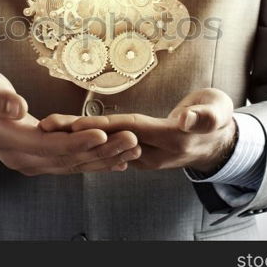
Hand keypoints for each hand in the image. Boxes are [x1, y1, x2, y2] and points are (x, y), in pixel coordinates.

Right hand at [0, 68, 141, 175]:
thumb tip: (17, 107)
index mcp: (7, 140)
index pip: (47, 145)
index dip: (75, 141)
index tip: (102, 133)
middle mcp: (22, 158)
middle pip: (67, 159)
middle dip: (101, 151)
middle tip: (131, 139)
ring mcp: (33, 163)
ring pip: (73, 165)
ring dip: (105, 159)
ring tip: (133, 148)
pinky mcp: (42, 161)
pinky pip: (72, 165)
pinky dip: (96, 162)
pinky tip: (120, 160)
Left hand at [40, 88, 236, 173]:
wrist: (220, 140)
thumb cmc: (219, 117)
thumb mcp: (218, 111)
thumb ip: (204, 115)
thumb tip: (187, 120)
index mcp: (170, 139)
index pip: (130, 131)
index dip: (103, 127)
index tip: (76, 124)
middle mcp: (153, 151)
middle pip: (110, 139)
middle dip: (77, 132)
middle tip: (46, 126)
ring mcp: (145, 154)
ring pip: (106, 144)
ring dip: (77, 137)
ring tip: (47, 128)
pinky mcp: (139, 151)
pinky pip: (110, 146)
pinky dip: (88, 139)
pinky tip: (67, 134)